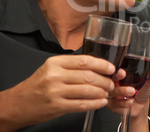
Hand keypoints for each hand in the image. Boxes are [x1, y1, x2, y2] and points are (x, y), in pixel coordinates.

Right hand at [0, 55, 115, 130]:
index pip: (85, 61)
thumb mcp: (52, 68)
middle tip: (111, 83)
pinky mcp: (57, 106)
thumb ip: (72, 66)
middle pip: (88, 76)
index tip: (111, 68)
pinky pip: (82, 104)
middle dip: (105, 80)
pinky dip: (95, 103)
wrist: (19, 103)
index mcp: (55, 63)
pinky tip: (100, 102)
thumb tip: (98, 66)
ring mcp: (55, 91)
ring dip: (101, 92)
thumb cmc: (39, 84)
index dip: (102, 65)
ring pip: (87, 90)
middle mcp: (55, 75)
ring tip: (106, 92)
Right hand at [107, 68, 149, 115]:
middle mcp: (114, 81)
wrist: (141, 106)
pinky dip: (122, 103)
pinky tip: (129, 102)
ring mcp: (111, 92)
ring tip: (132, 92)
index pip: (114, 68)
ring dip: (121, 92)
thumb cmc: (142, 90)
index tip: (123, 72)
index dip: (116, 69)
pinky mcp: (110, 103)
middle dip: (116, 79)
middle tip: (125, 80)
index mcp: (121, 72)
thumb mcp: (148, 82)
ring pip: (111, 91)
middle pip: (109, 78)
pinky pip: (112, 103)